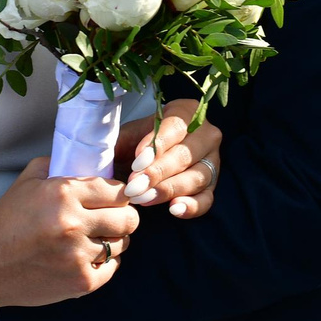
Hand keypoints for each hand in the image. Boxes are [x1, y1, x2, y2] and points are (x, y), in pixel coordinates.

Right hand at [0, 158, 141, 307]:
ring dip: (111, 240)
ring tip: (91, 238)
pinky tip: (85, 256)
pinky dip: (103, 262)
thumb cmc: (6, 221)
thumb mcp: (28, 180)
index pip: (118, 191)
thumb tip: (93, 163)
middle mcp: (73, 224)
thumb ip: (61, 165)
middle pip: (129, 219)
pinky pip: (111, 267)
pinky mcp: (80, 282)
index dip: (119, 195)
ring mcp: (78, 256)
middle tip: (110, 219)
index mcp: (62, 194)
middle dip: (123, 217)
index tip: (114, 200)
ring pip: (121, 243)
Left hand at [124, 101, 221, 219]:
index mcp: (186, 111)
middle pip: (186, 154)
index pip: (176, 127)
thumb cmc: (135, 144)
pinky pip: (207, 199)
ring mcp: (213, 162)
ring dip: (167, 190)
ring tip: (143, 199)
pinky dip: (191, 206)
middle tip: (134, 186)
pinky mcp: (212, 187)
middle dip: (157, 172)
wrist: (141, 164)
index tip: (137, 162)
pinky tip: (173, 209)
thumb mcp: (127, 135)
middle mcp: (206, 134)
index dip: (157, 145)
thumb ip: (120, 140)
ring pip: (197, 177)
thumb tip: (107, 149)